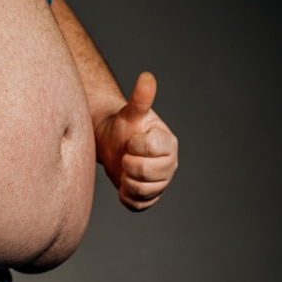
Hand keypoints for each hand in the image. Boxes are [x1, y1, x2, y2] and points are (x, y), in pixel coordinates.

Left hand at [95, 72, 177, 210]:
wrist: (112, 144)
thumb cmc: (123, 126)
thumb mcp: (130, 112)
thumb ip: (141, 97)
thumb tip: (146, 76)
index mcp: (168, 143)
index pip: (150, 148)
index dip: (133, 145)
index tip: (129, 139)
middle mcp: (169, 164)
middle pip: (147, 173)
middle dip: (129, 164)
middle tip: (125, 155)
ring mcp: (160, 183)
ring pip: (143, 191)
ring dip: (126, 180)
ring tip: (124, 167)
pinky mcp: (149, 198)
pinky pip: (137, 205)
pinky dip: (126, 196)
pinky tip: (123, 182)